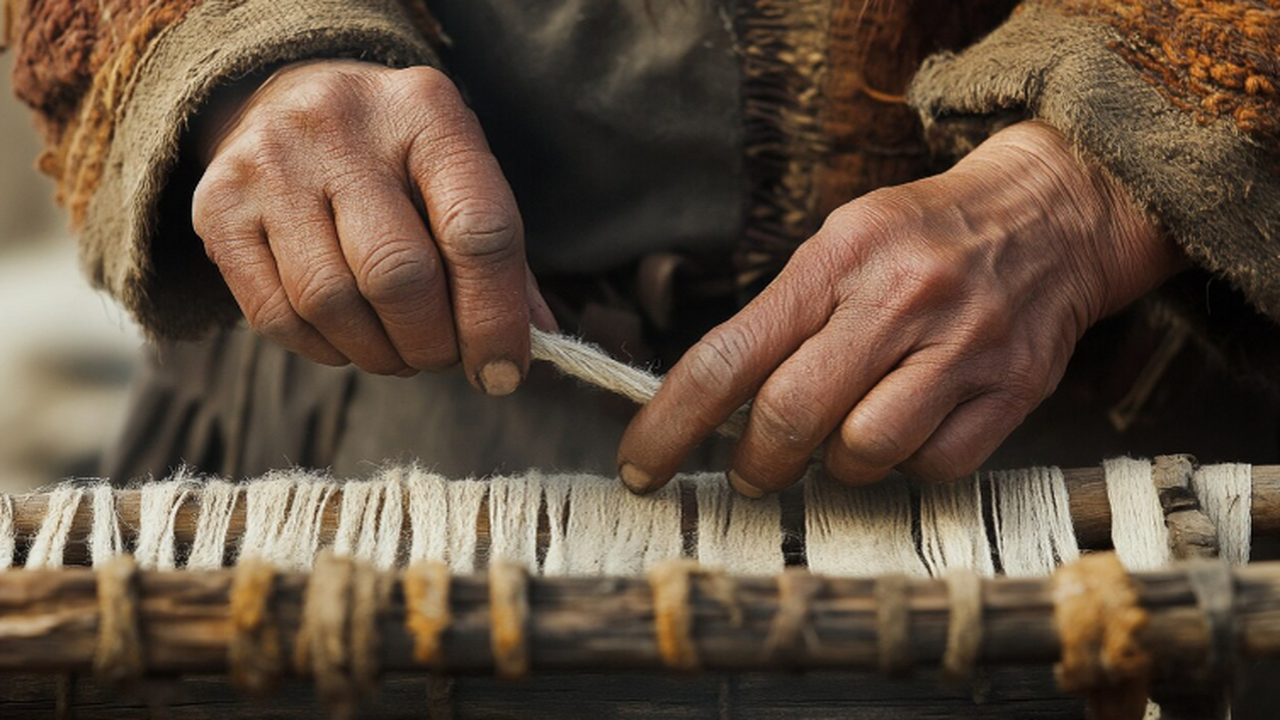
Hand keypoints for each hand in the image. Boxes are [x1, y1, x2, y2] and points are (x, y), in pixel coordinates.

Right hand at [192, 60, 554, 392]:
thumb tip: (532, 346)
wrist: (284, 98)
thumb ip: (499, 257)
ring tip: (400, 350)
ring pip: (332, 304)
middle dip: (432, 343)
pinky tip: (348, 337)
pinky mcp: (216, 207)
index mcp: (427, 110)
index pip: (477, 230)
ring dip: (379, 354)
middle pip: (399, 275)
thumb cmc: (396, 158)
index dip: (495, 318)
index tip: (504, 373)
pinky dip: (325, 350)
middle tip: (443, 358)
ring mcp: (269, 163)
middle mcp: (341, 125)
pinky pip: (276, 317)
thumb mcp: (457, 176)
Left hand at [618, 121, 1183, 493]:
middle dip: (754, 465)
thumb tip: (719, 407)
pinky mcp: (1013, 390)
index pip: (728, 356)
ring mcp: (960, 348)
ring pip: (862, 455)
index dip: (671, 423)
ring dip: (834, 466)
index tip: (639, 467)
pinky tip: (908, 428)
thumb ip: (783, 319)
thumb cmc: (924, 236)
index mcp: (837, 259)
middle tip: (750, 469)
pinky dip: (906, 466)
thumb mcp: (841, 243)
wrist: (1053, 213)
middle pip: (790, 419)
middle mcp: (897, 302)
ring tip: (843, 434)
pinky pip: (933, 467)